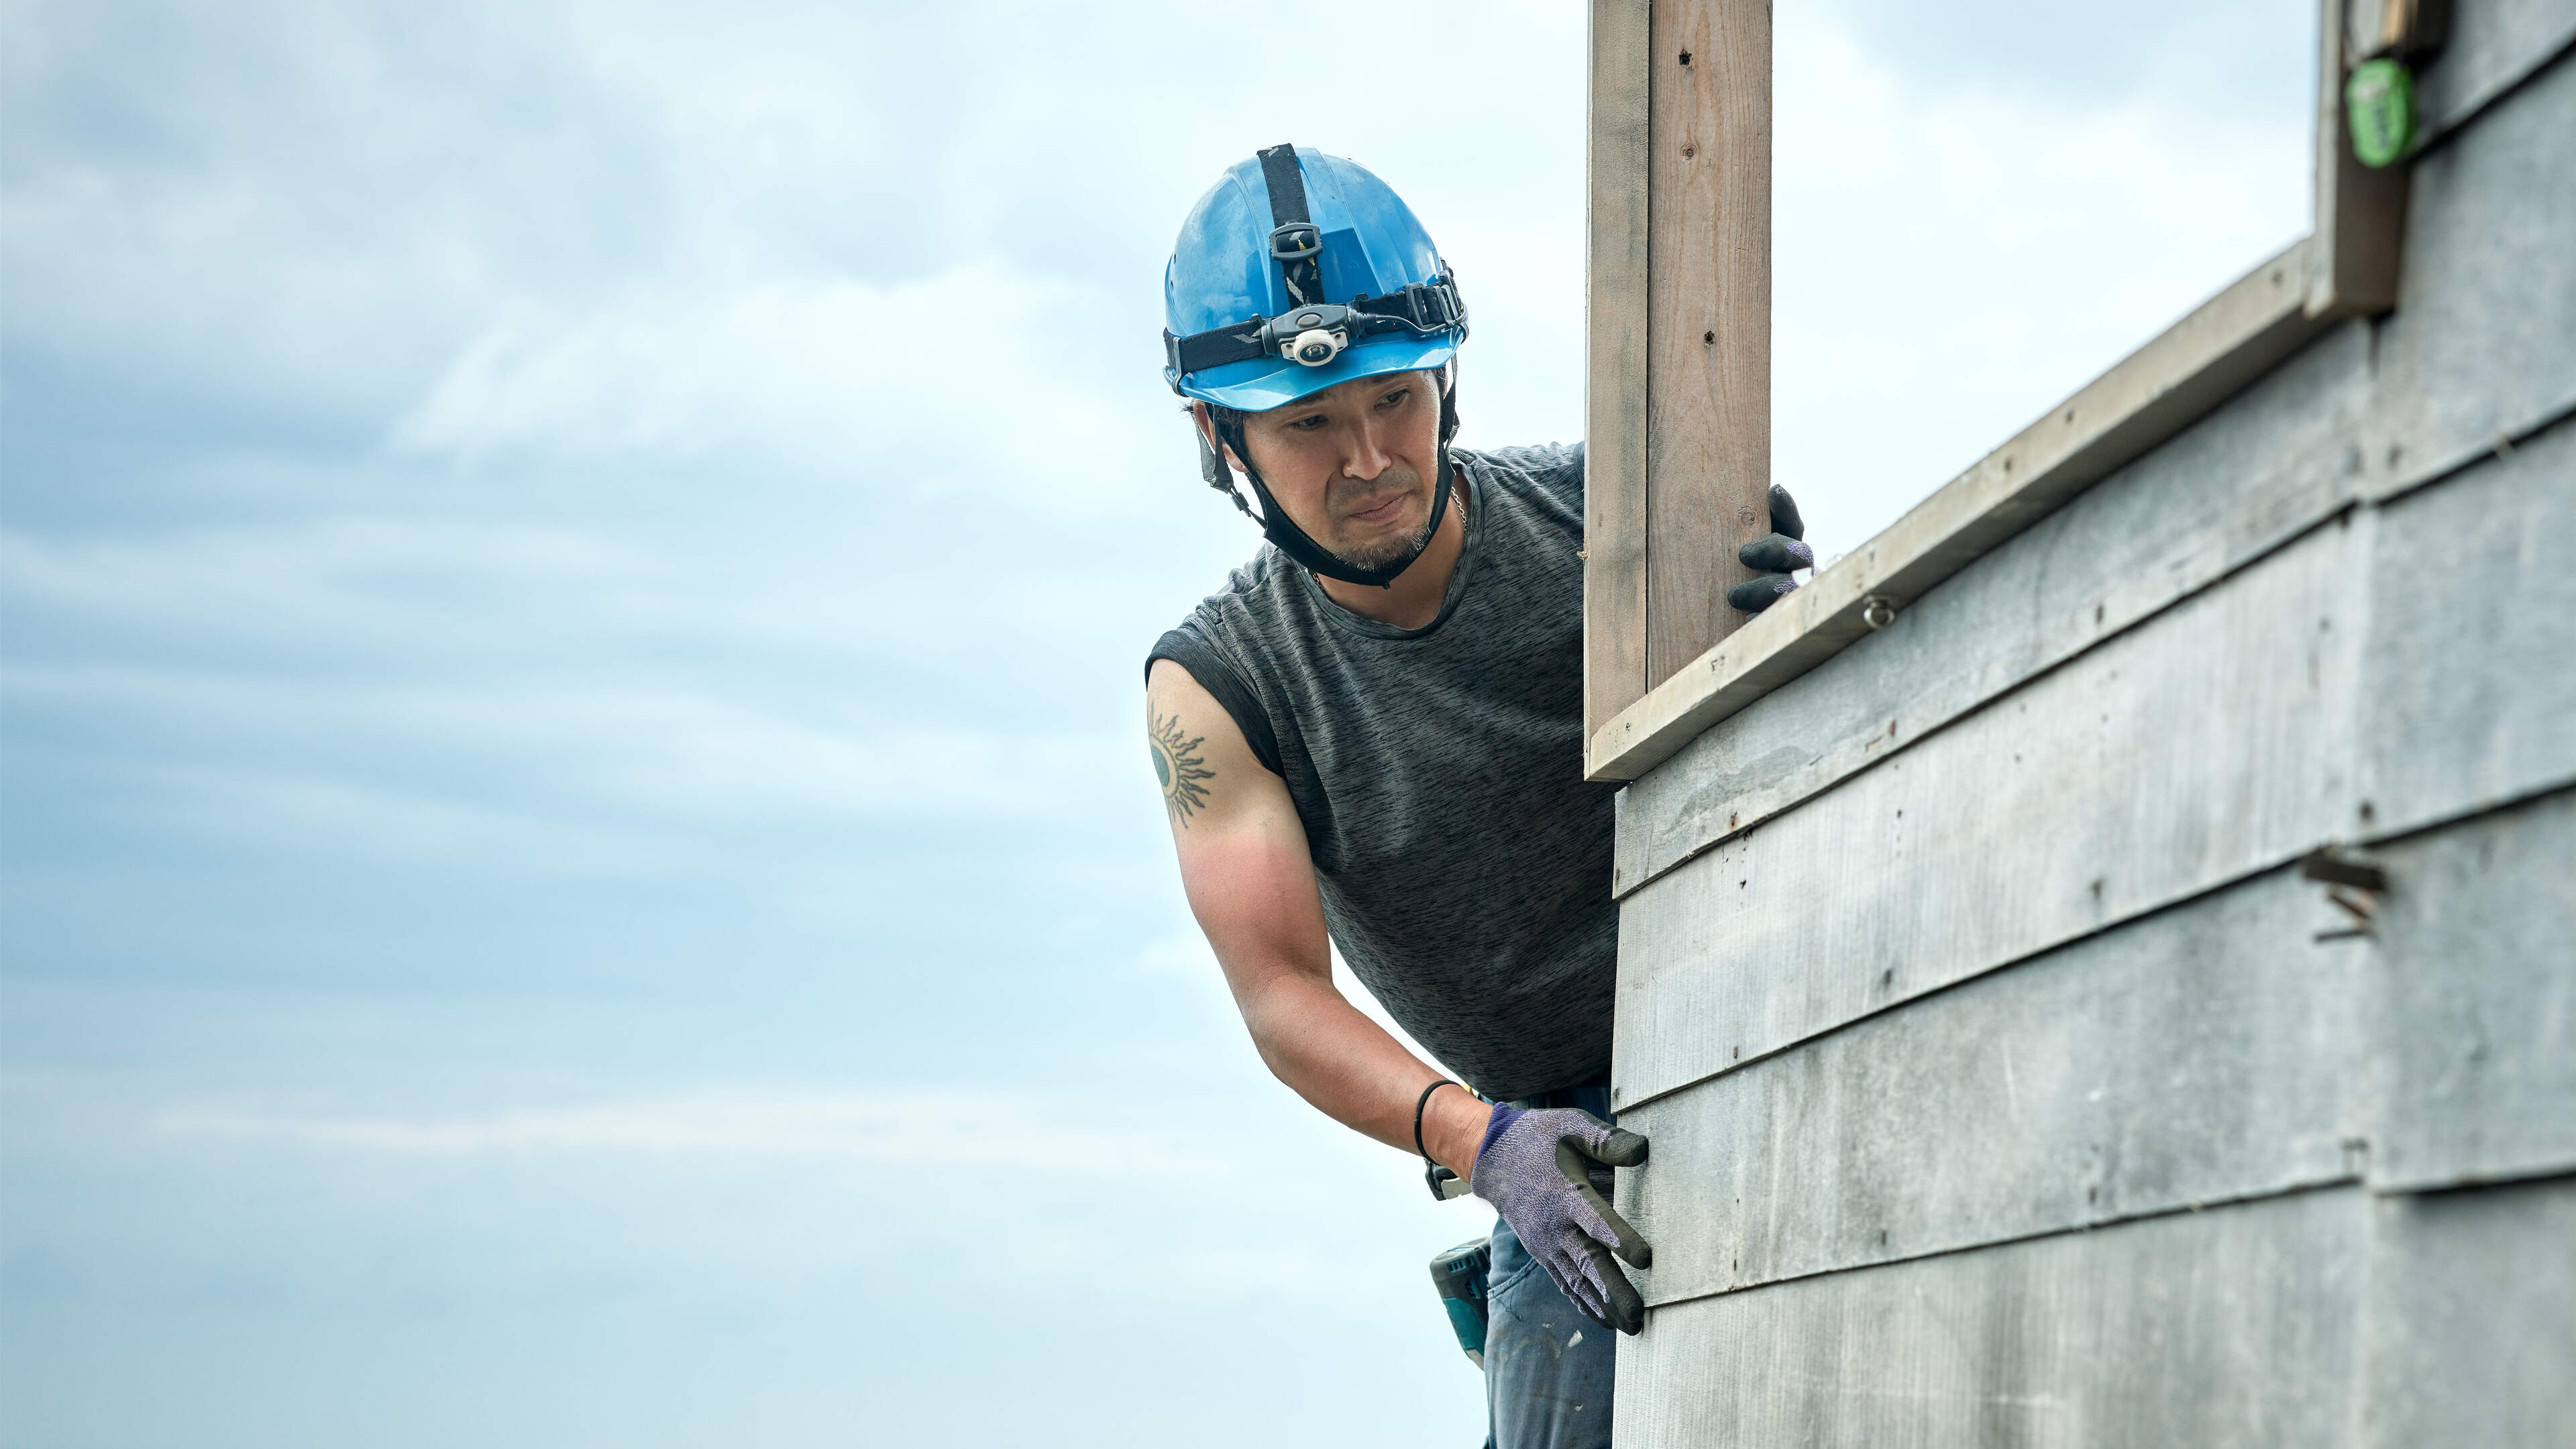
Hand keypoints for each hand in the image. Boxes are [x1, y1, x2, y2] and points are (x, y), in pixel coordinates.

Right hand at [1468, 1105, 1652, 1333]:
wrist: (1492, 1157)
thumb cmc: (1538, 1139)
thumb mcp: (1570, 1127)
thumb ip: (1606, 1141)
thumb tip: (1643, 1151)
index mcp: (1566, 1194)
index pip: (1597, 1222)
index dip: (1621, 1240)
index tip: (1646, 1259)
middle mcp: (1555, 1226)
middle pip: (1588, 1264)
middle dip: (1614, 1292)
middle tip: (1639, 1316)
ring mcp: (1546, 1243)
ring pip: (1577, 1281)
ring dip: (1603, 1305)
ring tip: (1631, 1327)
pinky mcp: (1541, 1252)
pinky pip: (1563, 1282)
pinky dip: (1583, 1302)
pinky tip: (1602, 1319)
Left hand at [1727, 483, 1811, 612]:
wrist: (1719, 632)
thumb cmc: (1721, 582)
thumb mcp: (1722, 554)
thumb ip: (1728, 533)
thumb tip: (1734, 498)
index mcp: (1783, 551)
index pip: (1791, 525)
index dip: (1786, 508)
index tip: (1772, 492)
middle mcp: (1795, 571)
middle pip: (1800, 553)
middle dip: (1774, 550)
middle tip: (1743, 554)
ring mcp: (1792, 598)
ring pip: (1790, 587)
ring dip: (1763, 589)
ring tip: (1733, 596)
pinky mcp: (1780, 623)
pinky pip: (1779, 620)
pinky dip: (1762, 619)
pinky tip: (1747, 619)